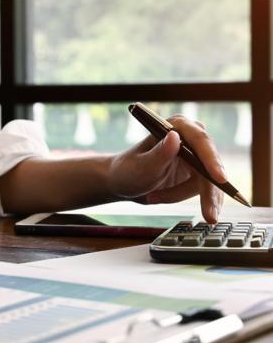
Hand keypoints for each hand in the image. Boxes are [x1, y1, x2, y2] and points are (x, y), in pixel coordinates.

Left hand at [108, 115, 225, 222]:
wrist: (122, 182)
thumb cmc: (127, 171)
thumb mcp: (141, 166)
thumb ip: (159, 154)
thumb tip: (175, 137)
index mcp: (177, 126)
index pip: (200, 141)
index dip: (212, 160)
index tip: (219, 178)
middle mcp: (190, 137)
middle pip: (209, 165)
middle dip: (207, 192)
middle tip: (209, 216)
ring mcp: (195, 155)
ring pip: (206, 181)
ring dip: (180, 194)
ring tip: (153, 197)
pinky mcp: (196, 172)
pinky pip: (200, 189)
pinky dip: (181, 197)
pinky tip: (160, 198)